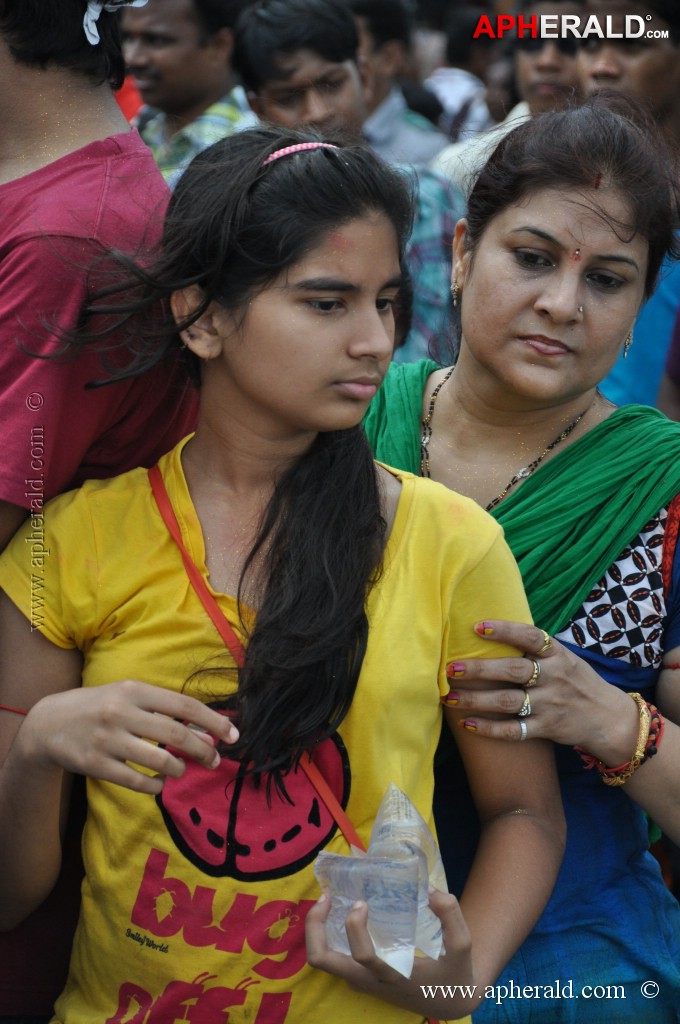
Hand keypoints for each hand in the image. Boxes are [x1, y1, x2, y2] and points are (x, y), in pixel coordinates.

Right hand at [20, 680, 239, 793]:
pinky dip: (156, 785)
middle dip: (203, 750)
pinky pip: (137, 781)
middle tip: (216, 760)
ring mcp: (108, 739)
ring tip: (182, 769)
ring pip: (160, 760)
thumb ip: (164, 710)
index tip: (234, 735)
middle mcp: (122, 712)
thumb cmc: (100, 706)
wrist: (48, 723)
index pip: (184, 706)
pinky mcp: (96, 765)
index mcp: (134, 690)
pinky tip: (160, 782)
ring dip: (179, 768)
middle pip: (176, 734)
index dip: (213, 721)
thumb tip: (206, 731)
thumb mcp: (129, 696)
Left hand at [306, 887, 475, 1017]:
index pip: (362, 956)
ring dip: (317, 930)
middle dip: (315, 927)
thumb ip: (451, 915)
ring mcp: (361, 981)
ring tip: (327, 900)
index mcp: (393, 975)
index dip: (355, 926)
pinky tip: (341, 911)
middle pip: (322, 960)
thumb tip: (430, 889)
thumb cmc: (453, 974)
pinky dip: (328, 934)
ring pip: (323, 960)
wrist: (448, 1003)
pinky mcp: (360, 977)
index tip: (363, 903)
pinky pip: (334, 957)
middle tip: (326, 898)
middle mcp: (369, 980)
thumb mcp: (462, 946)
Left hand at [445, 620, 637, 753]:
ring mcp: (550, 704)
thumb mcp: (564, 657)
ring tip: (449, 697)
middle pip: (512, 671)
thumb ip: (536, 647)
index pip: (530, 636)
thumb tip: (491, 628)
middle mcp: (554, 677)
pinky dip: (489, 729)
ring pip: (507, 702)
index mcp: (557, 654)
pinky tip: (468, 724)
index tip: (477, 627)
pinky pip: (513, 730)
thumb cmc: (576, 681)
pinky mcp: (547, 728)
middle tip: (451, 668)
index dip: (504, 630)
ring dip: (475, 700)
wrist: (608, 717)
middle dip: (479, 669)